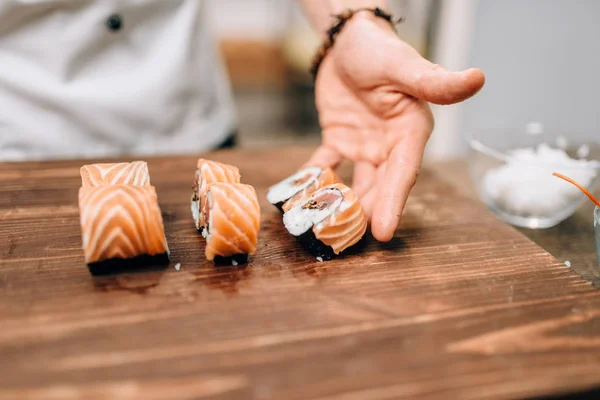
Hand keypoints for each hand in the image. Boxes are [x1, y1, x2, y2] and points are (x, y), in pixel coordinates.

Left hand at [307, 13, 484, 241]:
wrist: (347, 40)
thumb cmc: (379, 49)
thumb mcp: (404, 65)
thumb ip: (433, 81)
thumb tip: (477, 78)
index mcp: (410, 132)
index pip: (403, 173)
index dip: (394, 203)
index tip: (383, 233)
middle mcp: (390, 145)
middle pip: (380, 186)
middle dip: (366, 213)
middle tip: (348, 240)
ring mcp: (365, 146)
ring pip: (356, 183)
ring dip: (343, 204)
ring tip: (328, 229)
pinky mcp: (340, 141)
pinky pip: (327, 165)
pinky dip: (315, 180)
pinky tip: (302, 197)